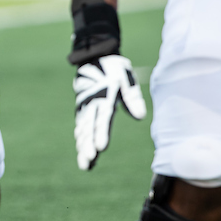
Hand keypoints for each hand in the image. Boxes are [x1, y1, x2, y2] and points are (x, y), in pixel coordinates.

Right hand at [74, 54, 146, 169]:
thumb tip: (140, 117)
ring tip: (85, 165)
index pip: (101, 119)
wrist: (94, 56)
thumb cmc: (114, 68)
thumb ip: (132, 97)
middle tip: (88, 162)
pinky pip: (81, 127)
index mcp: (103, 96)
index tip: (100, 148)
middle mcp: (91, 104)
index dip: (100, 134)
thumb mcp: (126, 78)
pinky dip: (81, 140)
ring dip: (83, 147)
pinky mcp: (83, 108)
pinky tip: (82, 153)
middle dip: (87, 146)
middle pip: (88, 128)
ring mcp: (85, 107)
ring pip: (83, 130)